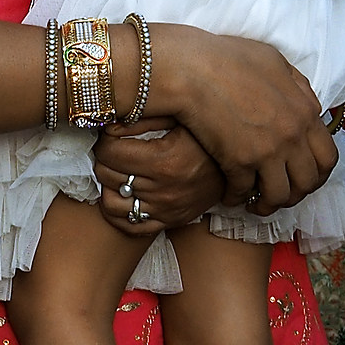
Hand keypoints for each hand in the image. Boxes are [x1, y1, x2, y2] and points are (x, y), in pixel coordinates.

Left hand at [92, 120, 224, 233]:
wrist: (239, 166)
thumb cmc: (207, 137)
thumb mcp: (179, 118)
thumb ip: (142, 118)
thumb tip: (108, 124)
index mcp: (164, 160)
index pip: (110, 152)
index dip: (105, 141)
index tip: (111, 136)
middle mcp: (163, 189)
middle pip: (107, 174)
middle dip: (105, 159)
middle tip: (114, 150)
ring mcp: (166, 210)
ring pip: (112, 203)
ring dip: (109, 185)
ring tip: (117, 172)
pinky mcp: (170, 222)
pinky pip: (130, 227)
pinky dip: (117, 212)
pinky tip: (121, 194)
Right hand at [160, 25, 337, 216]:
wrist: (193, 69)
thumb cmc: (229, 58)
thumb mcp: (276, 62)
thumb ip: (297, 86)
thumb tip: (306, 104)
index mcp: (305, 112)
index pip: (327, 157)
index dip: (316, 174)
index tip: (302, 177)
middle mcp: (292, 136)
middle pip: (308, 182)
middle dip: (295, 194)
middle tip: (280, 194)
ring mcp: (267, 152)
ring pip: (280, 195)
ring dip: (268, 204)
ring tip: (255, 203)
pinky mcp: (239, 163)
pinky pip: (243, 192)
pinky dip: (236, 198)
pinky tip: (229, 195)